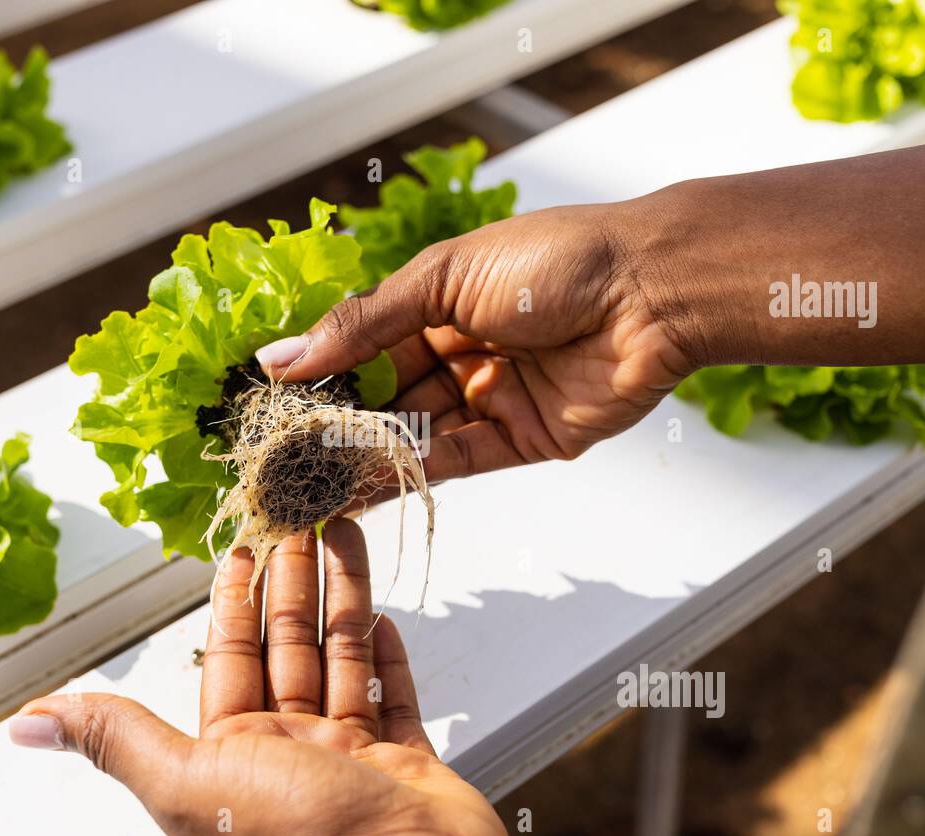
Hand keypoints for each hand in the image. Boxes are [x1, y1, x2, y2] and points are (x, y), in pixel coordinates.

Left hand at [10, 519, 513, 835]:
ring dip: (343, 597)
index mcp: (238, 752)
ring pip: (344, 658)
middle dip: (292, 581)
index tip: (241, 548)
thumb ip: (117, 739)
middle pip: (289, 646)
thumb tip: (29, 724)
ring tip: (345, 537)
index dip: (234, 599)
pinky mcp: (406, 762)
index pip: (232, 656)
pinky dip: (389, 660)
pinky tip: (383, 619)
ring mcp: (352, 754)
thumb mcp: (189, 779)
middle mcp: (293, 749)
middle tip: (298, 521)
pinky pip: (394, 698)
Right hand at [255, 204, 694, 482]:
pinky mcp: (523, 440)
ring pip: (416, 435)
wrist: (651, 291)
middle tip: (283, 452)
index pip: (366, 345)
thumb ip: (364, 325)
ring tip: (310, 478)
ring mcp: (492, 398)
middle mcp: (462, 352)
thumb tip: (283, 356)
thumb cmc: (554, 260)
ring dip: (366, 456)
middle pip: (387, 396)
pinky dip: (411, 474)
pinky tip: (363, 485)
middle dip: (339, 423)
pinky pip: (456, 462)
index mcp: (441, 303)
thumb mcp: (443, 278)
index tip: (272, 400)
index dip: (323, 372)